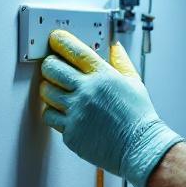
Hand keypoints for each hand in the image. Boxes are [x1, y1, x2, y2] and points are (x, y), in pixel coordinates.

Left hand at [39, 30, 182, 186]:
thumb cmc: (139, 117)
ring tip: (58, 90)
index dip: (60, 41)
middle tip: (53, 66)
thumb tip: (114, 47)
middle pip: (51, 68)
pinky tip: (64, 111)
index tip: (55, 39)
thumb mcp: (134, 82)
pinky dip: (53, 112)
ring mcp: (76, 112)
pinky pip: (50, 116)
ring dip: (49, 88)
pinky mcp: (70, 131)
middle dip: (50, 64)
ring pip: (45, 91)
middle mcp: (87, 91)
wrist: (140, 147)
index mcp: (103, 76)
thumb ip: (121, 62)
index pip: (74, 50)